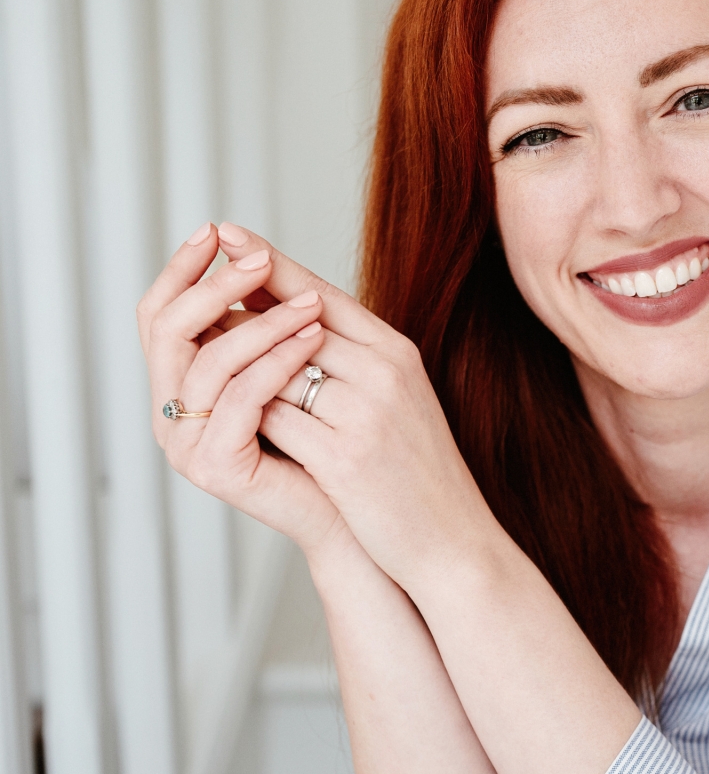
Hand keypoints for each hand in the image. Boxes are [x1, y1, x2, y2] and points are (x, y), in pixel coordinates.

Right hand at [137, 223, 346, 552]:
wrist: (351, 514)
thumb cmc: (327, 443)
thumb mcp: (290, 366)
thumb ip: (264, 322)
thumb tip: (253, 247)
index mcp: (179, 385)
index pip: (158, 313)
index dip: (182, 268)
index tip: (218, 229)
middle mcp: (171, 413)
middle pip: (169, 328)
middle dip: (218, 286)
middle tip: (261, 258)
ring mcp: (187, 443)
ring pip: (210, 359)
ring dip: (262, 321)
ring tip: (310, 302)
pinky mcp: (215, 467)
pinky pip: (241, 398)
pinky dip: (278, 361)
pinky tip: (313, 339)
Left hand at [213, 223, 486, 587]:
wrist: (454, 541)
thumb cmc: (418, 475)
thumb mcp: (398, 401)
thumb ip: (352, 360)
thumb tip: (288, 319)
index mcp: (396, 352)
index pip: (322, 292)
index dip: (270, 261)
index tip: (227, 232)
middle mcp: (384, 372)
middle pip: (294, 319)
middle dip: (237, 306)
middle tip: (190, 290)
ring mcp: (366, 413)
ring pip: (277, 367)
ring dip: (235, 362)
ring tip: (196, 351)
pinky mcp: (346, 457)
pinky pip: (276, 419)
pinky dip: (246, 411)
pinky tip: (221, 410)